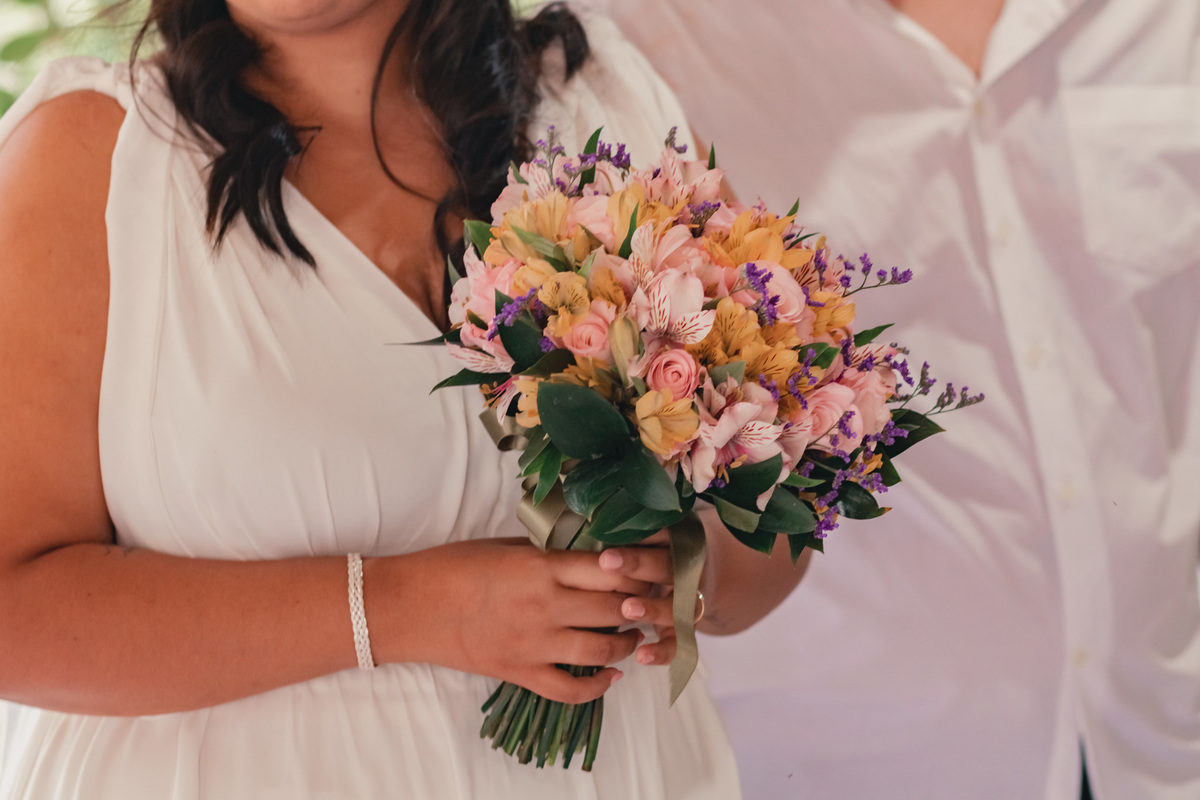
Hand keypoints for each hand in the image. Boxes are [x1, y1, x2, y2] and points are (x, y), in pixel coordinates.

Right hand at [371, 539, 650, 703]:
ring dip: (626, 644)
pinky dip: (597, 688)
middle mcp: (545, 605)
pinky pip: (569, 690)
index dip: (638, 570)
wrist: (410, 606)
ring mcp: (534, 643)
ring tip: (633, 636)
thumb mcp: (506, 544)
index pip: (611, 569)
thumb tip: (589, 553)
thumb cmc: (453, 566)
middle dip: (641, 606)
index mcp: (541, 566)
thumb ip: (549, 552)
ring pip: (601, 650)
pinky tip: (610, 676)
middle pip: (615, 608)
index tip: (648, 569)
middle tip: (650, 602)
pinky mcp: (520, 672)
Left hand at [599, 531, 700, 666]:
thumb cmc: (655, 556)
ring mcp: (688, 601)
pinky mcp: (686, 628)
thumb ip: (625, 537)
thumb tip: (588, 528)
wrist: (697, 576)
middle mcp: (684, 570)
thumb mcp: (647, 541)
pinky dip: (663, 651)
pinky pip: (679, 642)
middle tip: (606, 562)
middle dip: (637, 564)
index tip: (609, 540)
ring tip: (627, 609)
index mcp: (673, 542)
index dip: (636, 537)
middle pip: (665, 565)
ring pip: (676, 605)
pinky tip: (642, 656)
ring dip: (652, 608)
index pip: (658, 534)